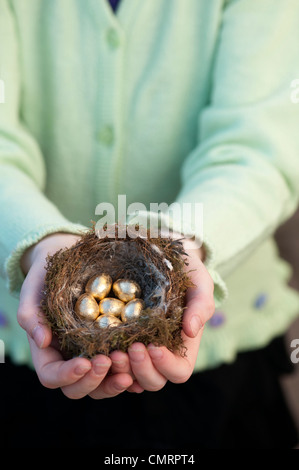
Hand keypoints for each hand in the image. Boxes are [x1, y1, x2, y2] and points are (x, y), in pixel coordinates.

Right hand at [18, 233, 133, 398]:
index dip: (67, 375)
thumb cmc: (47, 277)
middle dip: (94, 381)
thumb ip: (31, 314)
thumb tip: (42, 341)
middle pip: (78, 388)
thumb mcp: (33, 289)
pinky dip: (133, 374)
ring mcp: (92, 357)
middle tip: (108, 361)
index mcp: (48, 353)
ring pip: (102, 385)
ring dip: (115, 382)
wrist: (69, 262)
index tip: (84, 362)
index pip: (51, 376)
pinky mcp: (112, 349)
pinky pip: (122, 370)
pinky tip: (145, 365)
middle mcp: (70, 360)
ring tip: (130, 368)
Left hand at [109, 238, 214, 392]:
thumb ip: (201, 304)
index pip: (179, 372)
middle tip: (131, 348)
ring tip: (112, 352)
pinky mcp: (117, 341)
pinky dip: (105, 365)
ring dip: (121, 371)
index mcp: (181, 346)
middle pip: (153, 381)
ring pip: (129, 378)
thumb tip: (191, 330)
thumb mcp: (199, 281)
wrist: (159, 256)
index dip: (166, 365)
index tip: (154, 345)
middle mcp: (159, 354)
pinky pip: (110, 366)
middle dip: (141, 369)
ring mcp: (137, 350)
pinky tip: (98, 352)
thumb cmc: (185, 271)